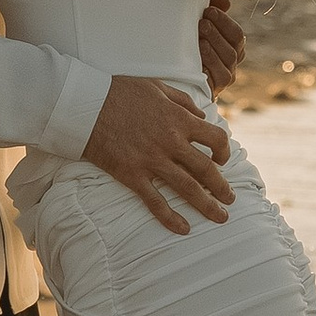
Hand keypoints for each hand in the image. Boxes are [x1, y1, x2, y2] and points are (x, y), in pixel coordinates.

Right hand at [83, 75, 234, 233]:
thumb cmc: (119, 92)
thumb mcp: (156, 87)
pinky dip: (170, 217)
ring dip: (207, 205)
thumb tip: (201, 114)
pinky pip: (155, 201)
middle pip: (206, 169)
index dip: (224, 151)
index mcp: (179, 119)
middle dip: (221, 187)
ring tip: (220, 217)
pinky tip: (183, 229)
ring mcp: (152, 161)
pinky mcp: (132, 175)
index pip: (215, 139)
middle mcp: (171, 142)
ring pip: (187, 188)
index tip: (222, 160)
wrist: (85, 104)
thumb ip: (182, 101)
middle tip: (230, 199)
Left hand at [197, 0, 244, 95]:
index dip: (224, 22)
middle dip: (217, 34)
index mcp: (233, 46)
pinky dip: (207, 71)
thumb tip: (225, 2)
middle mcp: (232, 63)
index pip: (236, 34)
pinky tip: (198, 63)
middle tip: (202, 23)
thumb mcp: (201, 22)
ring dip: (212, 51)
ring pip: (225, 65)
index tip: (209, 10)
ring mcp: (224, 78)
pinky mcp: (213, 90)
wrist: (177, 75)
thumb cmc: (191, 41)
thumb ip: (214, 9)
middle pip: (232, 49)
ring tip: (199, 41)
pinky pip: (214, 81)